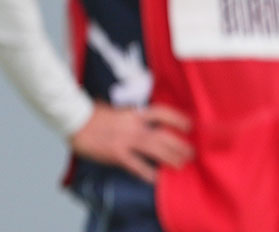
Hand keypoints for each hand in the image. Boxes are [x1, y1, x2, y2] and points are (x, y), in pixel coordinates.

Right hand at [69, 103, 192, 182]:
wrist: (76, 119)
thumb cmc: (95, 114)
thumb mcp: (119, 109)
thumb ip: (132, 114)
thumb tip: (143, 117)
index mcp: (136, 113)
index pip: (164, 113)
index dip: (179, 119)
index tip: (190, 126)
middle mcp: (136, 126)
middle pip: (164, 136)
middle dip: (180, 145)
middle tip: (191, 153)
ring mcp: (127, 140)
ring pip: (156, 150)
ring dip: (171, 158)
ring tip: (181, 165)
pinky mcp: (117, 154)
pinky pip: (136, 165)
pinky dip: (147, 173)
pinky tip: (156, 179)